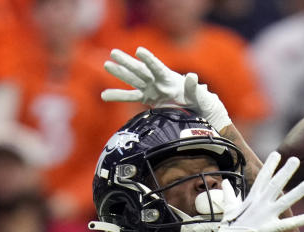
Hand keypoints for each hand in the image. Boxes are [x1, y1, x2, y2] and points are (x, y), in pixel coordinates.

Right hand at [102, 46, 230, 131]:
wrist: (196, 108)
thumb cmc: (199, 100)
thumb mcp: (198, 95)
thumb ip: (193, 87)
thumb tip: (192, 76)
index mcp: (169, 78)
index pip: (157, 68)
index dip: (149, 60)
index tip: (139, 51)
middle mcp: (157, 81)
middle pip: (140, 70)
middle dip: (127, 62)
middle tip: (113, 52)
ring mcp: (150, 88)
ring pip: (132, 80)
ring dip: (119, 73)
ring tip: (105, 64)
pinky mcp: (147, 98)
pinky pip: (130, 97)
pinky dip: (118, 96)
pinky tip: (104, 95)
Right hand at [186, 151, 303, 231]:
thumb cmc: (229, 228)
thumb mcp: (229, 208)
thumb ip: (230, 194)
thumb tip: (225, 182)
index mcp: (252, 199)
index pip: (262, 178)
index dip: (270, 166)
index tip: (277, 154)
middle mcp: (260, 204)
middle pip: (275, 184)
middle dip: (285, 172)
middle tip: (295, 160)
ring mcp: (266, 215)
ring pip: (284, 201)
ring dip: (298, 192)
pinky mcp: (270, 228)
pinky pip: (289, 224)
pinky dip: (302, 220)